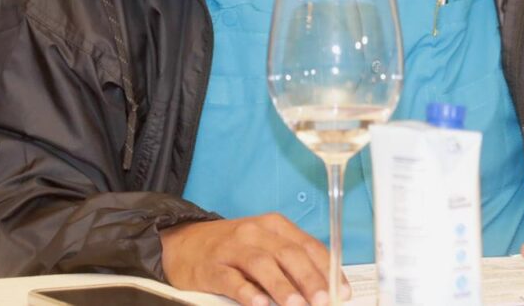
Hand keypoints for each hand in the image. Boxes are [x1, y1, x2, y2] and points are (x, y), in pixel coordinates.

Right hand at [160, 214, 350, 305]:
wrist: (182, 243)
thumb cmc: (231, 247)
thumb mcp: (263, 245)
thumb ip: (289, 261)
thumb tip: (321, 287)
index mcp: (274, 225)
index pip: (307, 245)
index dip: (327, 268)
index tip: (341, 291)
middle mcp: (255, 232)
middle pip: (288, 254)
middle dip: (309, 279)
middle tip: (323, 301)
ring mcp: (232, 248)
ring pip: (262, 264)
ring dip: (282, 287)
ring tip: (297, 305)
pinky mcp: (211, 267)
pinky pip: (232, 279)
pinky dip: (247, 292)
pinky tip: (259, 304)